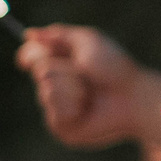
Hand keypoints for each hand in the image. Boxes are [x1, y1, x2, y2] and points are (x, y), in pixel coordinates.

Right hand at [17, 25, 148, 148]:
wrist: (132, 97)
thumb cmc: (115, 68)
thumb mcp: (88, 41)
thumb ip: (58, 35)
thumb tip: (28, 34)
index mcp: (59, 62)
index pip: (30, 56)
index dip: (30, 55)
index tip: (31, 56)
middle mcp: (55, 84)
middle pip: (39, 70)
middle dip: (65, 69)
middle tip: (85, 73)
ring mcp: (56, 106)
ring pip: (46, 90)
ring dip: (72, 87)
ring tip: (90, 93)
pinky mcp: (61, 127)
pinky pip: (54, 111)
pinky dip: (72, 106)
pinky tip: (86, 109)